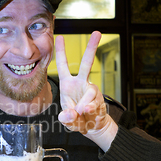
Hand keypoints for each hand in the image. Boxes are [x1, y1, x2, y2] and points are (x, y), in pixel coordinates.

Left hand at [55, 31, 117, 150]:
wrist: (92, 127)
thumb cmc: (76, 119)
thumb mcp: (66, 119)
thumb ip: (66, 117)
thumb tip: (73, 113)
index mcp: (67, 84)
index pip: (63, 65)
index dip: (61, 51)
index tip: (59, 37)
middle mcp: (80, 83)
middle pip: (87, 63)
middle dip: (92, 48)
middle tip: (97, 32)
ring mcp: (91, 90)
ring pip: (91, 91)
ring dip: (85, 103)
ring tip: (82, 112)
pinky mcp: (100, 99)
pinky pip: (95, 102)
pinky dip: (91, 109)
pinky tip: (87, 112)